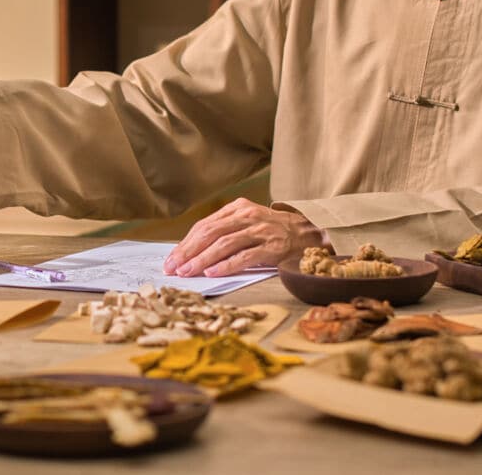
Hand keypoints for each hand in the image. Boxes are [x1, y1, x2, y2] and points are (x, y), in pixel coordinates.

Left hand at [163, 198, 327, 277]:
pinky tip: (212, 272)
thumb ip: (224, 232)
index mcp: (238, 208)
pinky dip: (226, 265)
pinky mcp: (272, 247)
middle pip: (210, 233)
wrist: (310, 233)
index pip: (204, 226)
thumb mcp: (247, 222)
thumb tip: (192, 253)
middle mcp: (248, 216)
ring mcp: (261, 231)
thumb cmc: (273, 231)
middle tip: (173, 267)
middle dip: (188, 252)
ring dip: (202, 259)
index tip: (171, 259)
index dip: (185, 243)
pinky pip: (244, 256)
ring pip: (224, 244)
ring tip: (188, 272)